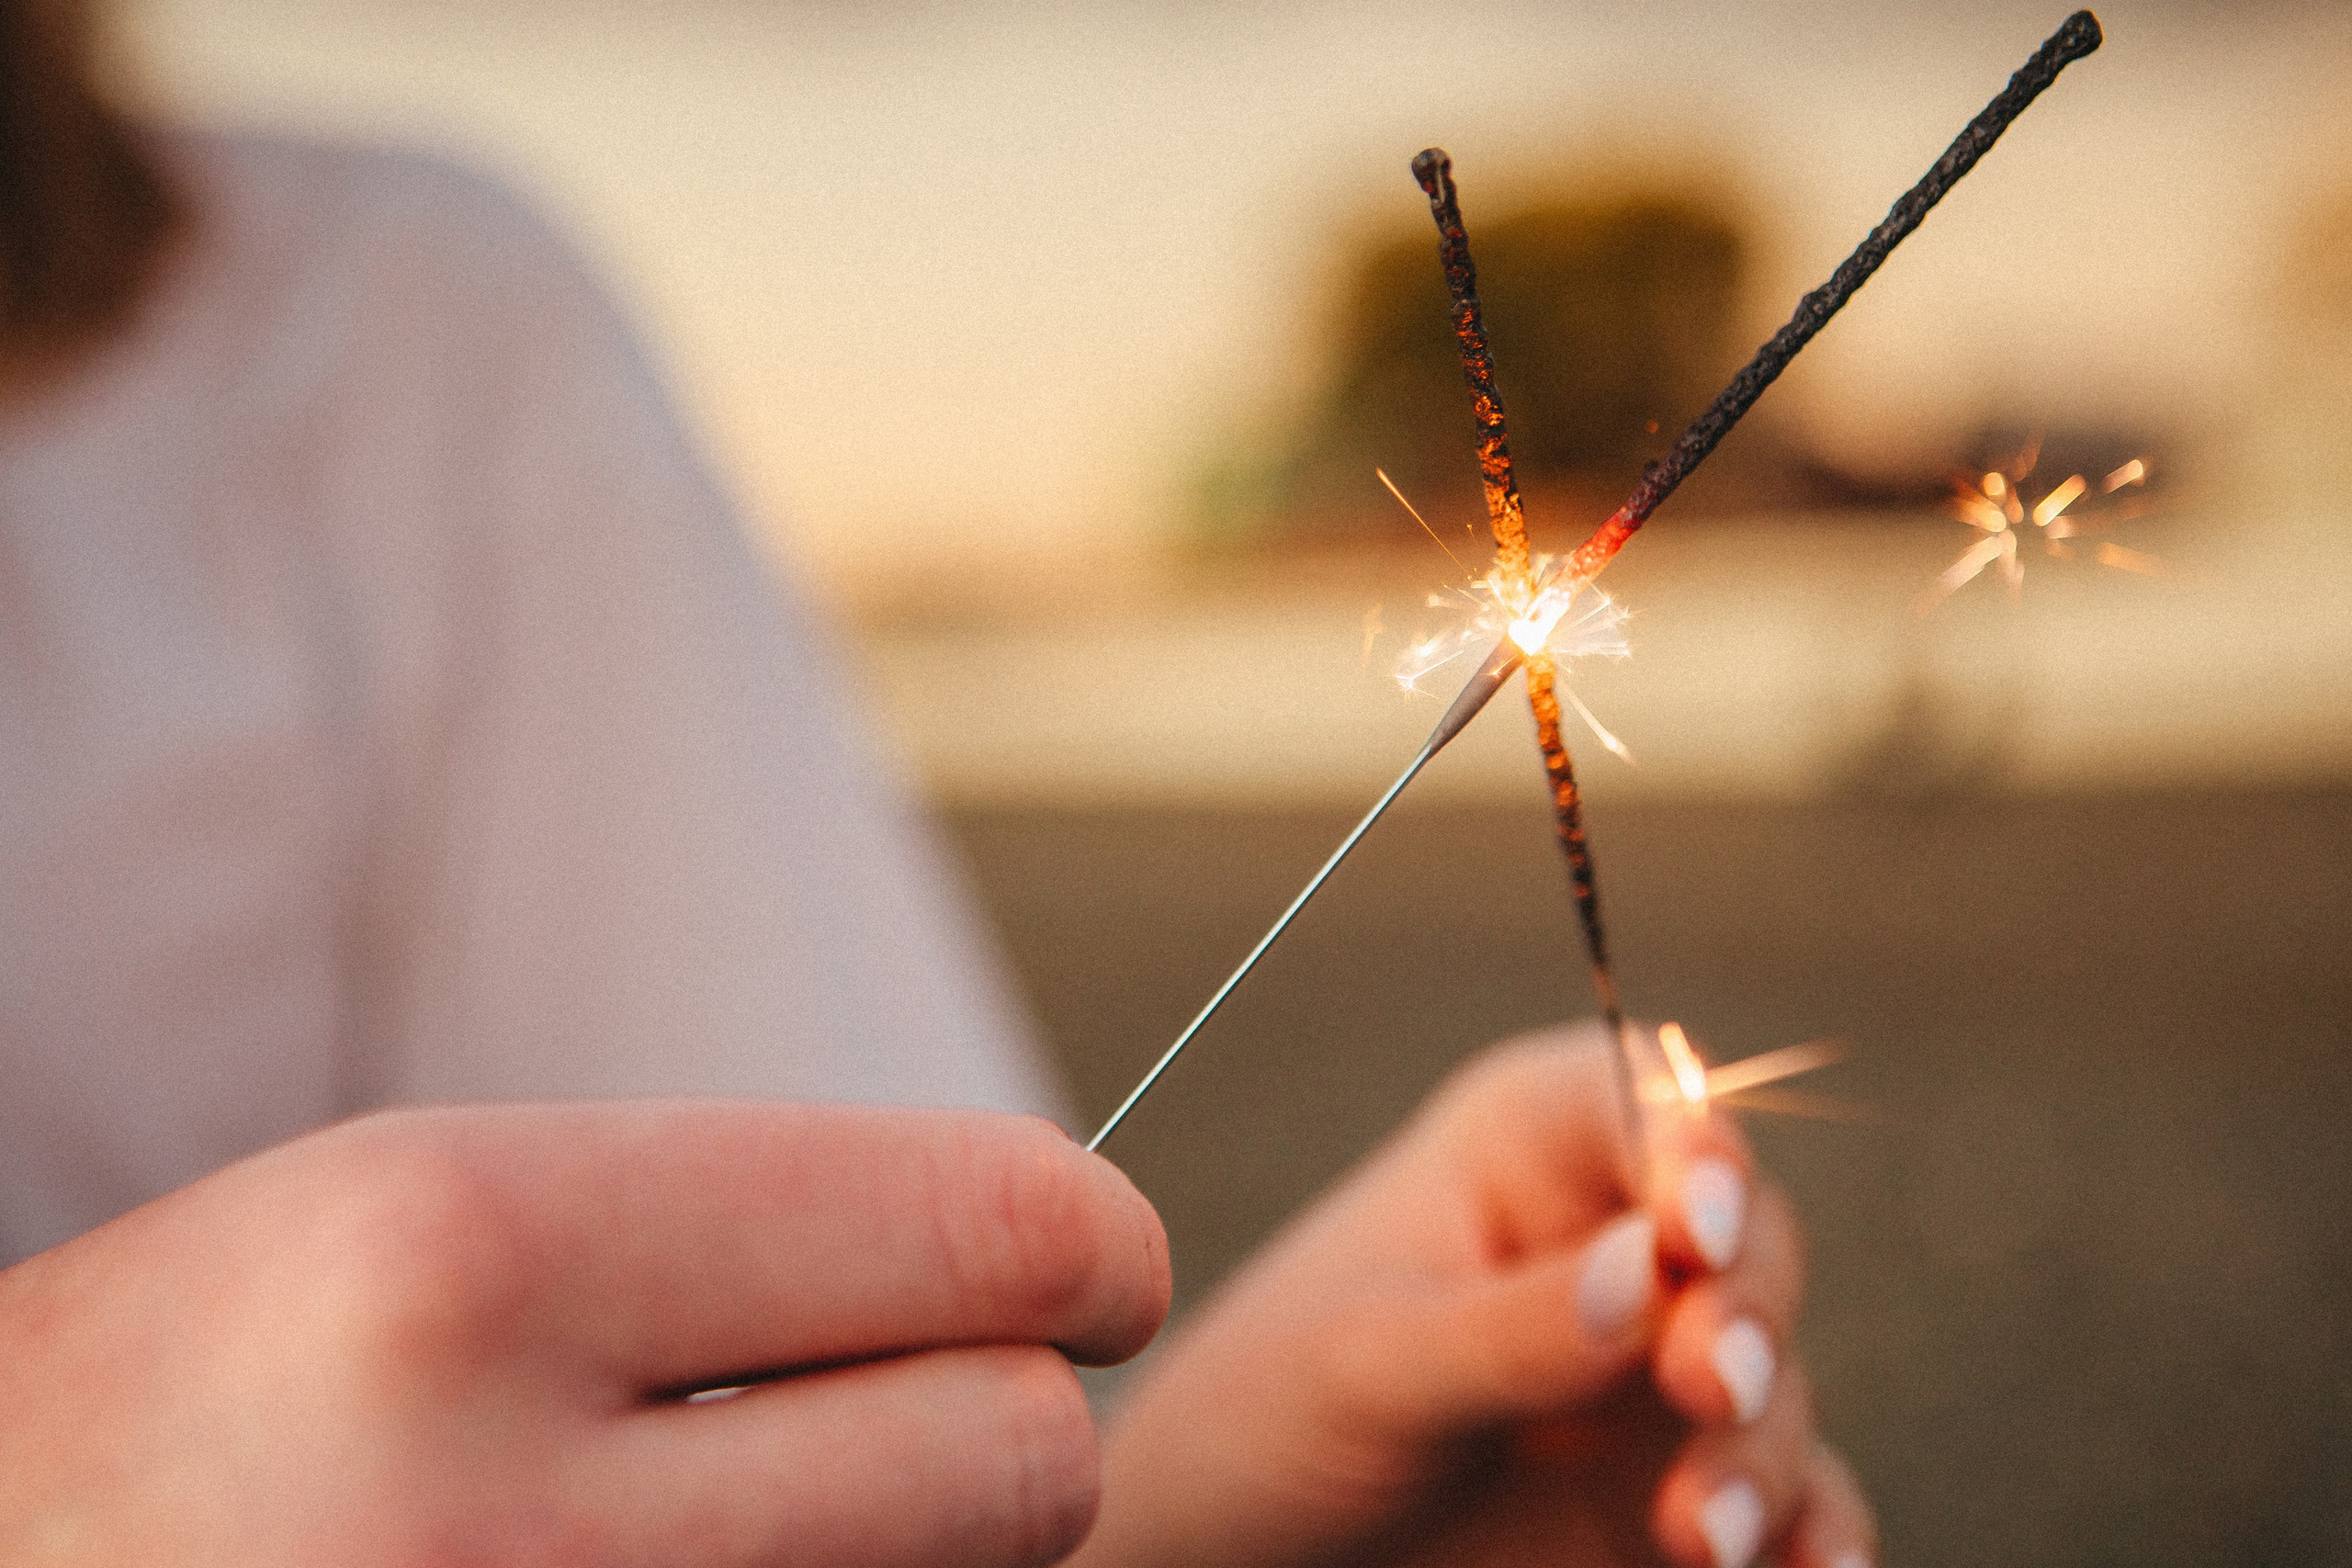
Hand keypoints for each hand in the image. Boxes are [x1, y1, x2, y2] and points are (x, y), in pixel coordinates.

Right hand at [0, 1101, 1169, 1567]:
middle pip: (1028, 1469)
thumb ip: (754, 1238)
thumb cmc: (221, 1399)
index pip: (998, 1227)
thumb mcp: (436, 1226)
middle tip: (880, 1426)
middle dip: (1001, 1433)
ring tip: (701, 1538)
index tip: (1084, 1276)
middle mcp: (498, 1515)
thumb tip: (1063, 1272)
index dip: (1092, 1249)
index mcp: (468, 1257)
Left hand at [1072, 1024, 1874, 1567]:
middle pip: (1747, 1243)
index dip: (1697, 1153)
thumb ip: (1506, 1327)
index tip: (1693, 1231)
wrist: (1238, 1553)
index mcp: (1526, 1151)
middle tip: (1711, 1383)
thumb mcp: (1365, 1365)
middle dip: (1747, 1313)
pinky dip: (1815, 1536)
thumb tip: (1645, 1267)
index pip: (1648, 1105)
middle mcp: (1613, 1244)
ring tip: (1698, 1539)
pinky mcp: (1675, 1486)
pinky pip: (1788, 1503)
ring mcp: (1652, 1370)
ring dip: (1760, 1454)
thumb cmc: (1269, 1414)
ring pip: (1774, 1385)